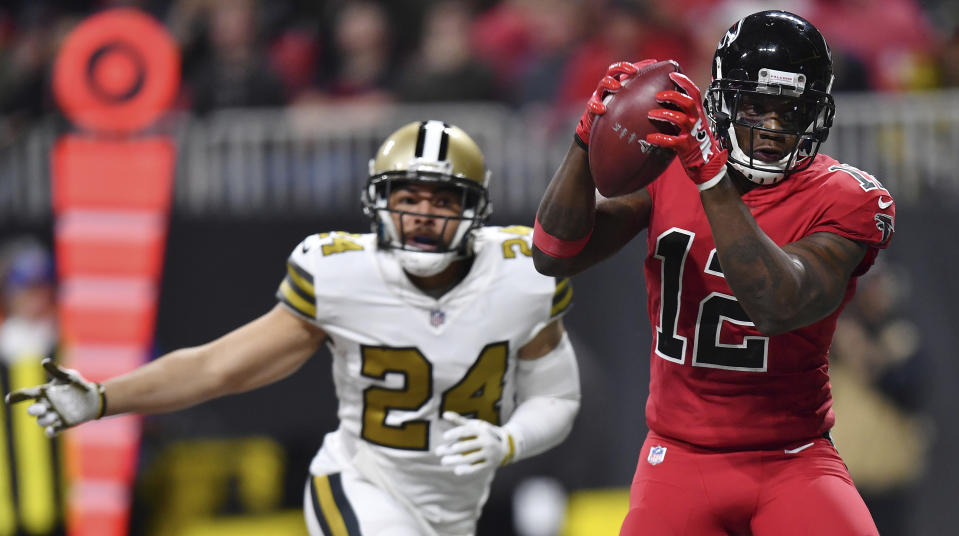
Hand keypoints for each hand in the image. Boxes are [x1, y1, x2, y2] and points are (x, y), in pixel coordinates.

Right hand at [4, 358, 104, 436]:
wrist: (94, 398)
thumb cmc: (78, 385)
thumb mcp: (69, 376)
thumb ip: (57, 371)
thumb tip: (44, 362)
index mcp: (44, 393)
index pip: (28, 394)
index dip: (18, 397)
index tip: (10, 399)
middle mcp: (46, 405)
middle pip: (33, 410)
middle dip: (34, 410)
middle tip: (41, 408)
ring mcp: (53, 415)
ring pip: (42, 421)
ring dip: (45, 420)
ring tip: (54, 416)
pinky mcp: (62, 424)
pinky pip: (52, 431)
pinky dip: (50, 431)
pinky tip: (52, 430)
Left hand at [436, 411, 513, 475]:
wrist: (505, 446)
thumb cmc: (483, 434)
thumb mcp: (474, 426)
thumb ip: (459, 420)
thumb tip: (444, 414)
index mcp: (481, 430)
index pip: (467, 431)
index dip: (455, 433)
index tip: (444, 437)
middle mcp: (486, 441)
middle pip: (467, 446)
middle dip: (451, 449)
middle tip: (438, 452)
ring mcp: (489, 453)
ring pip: (470, 458)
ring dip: (456, 460)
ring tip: (443, 461)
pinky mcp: (489, 464)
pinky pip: (477, 468)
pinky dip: (466, 470)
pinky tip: (456, 471)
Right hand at [575, 59, 657, 148]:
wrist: (599, 132)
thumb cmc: (621, 117)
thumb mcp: (633, 106)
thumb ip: (646, 99)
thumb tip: (672, 96)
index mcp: (620, 83)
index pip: (628, 68)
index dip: (640, 64)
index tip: (653, 63)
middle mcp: (609, 86)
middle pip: (613, 70)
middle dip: (623, 68)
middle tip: (633, 71)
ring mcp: (599, 95)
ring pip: (602, 84)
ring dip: (609, 83)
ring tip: (616, 85)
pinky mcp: (591, 108)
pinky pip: (592, 105)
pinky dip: (596, 105)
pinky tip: (602, 109)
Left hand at [646, 72, 727, 189]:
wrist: (707, 165)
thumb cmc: (695, 143)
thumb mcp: (693, 124)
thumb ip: (682, 112)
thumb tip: (665, 100)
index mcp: (697, 113)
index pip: (694, 92)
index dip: (684, 81)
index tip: (672, 73)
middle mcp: (696, 121)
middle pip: (688, 102)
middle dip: (672, 96)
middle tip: (657, 96)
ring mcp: (692, 133)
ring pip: (679, 119)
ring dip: (663, 114)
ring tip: (650, 114)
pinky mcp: (686, 147)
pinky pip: (672, 141)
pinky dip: (660, 138)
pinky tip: (650, 137)